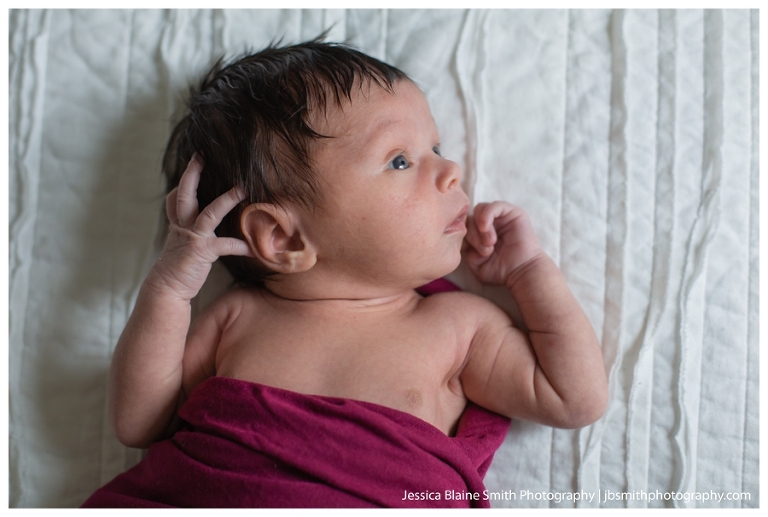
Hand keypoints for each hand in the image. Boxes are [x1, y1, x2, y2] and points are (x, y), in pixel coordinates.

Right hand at [148, 155, 251, 299]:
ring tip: (243, 189)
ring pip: (210, 212)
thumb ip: (190, 232)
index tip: (193, 163)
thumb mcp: (180, 245)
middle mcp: (182, 226)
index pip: (175, 198)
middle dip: (192, 174)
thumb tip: (203, 225)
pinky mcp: (202, 251)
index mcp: (177, 224)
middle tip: (200, 156)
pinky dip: (241, 246)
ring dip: (227, 200)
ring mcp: (192, 237)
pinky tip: (255, 249)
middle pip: (185, 194)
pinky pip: (226, 245)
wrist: (167, 289)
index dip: (182, 182)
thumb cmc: (179, 268)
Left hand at [463, 201, 543, 285]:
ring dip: (480, 228)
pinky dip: (486, 215)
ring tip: (490, 243)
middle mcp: (489, 223)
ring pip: (479, 210)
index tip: (473, 253)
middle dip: (473, 234)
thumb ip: (466, 249)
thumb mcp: (476, 263)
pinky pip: (493, 205)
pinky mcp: (512, 212)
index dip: (464, 237)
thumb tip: (462, 237)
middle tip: (486, 250)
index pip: (463, 226)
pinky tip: (486, 229)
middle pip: (469, 218)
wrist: (521, 272)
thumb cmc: (501, 270)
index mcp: (479, 234)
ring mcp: (500, 217)